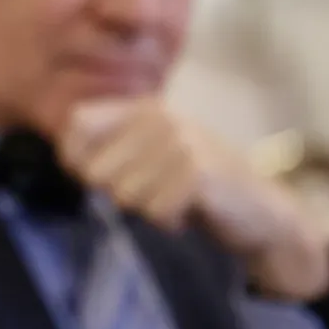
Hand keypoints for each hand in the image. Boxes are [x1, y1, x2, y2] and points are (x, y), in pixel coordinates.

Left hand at [58, 97, 328, 300]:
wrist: (261, 211)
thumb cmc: (193, 187)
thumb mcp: (148, 158)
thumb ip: (108, 153)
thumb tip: (67, 161)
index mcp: (140, 107)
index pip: (75, 124)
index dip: (75, 159)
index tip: (96, 178)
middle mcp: (158, 115)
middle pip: (94, 171)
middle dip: (118, 194)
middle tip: (154, 192)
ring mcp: (180, 140)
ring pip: (123, 195)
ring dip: (147, 209)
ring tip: (176, 198)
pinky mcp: (198, 171)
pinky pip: (153, 211)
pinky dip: (168, 221)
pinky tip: (191, 209)